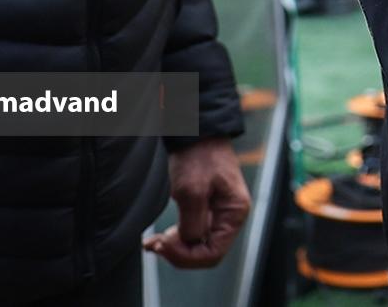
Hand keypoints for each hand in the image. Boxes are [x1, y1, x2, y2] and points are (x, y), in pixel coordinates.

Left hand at [144, 138, 251, 268]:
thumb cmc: (199, 156)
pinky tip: (158, 238)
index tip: (164, 244)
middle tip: (156, 244)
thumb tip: (189, 243)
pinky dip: (175, 238)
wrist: (195, 131)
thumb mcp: (192, 190)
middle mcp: (229, 217)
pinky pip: (191, 232)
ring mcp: (217, 214)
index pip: (213, 253)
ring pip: (196, 245)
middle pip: (205, 252)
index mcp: (234, 213)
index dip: (187, 256)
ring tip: (153, 242)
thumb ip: (192, 223)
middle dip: (179, 252)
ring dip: (174, 247)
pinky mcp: (205, 209)